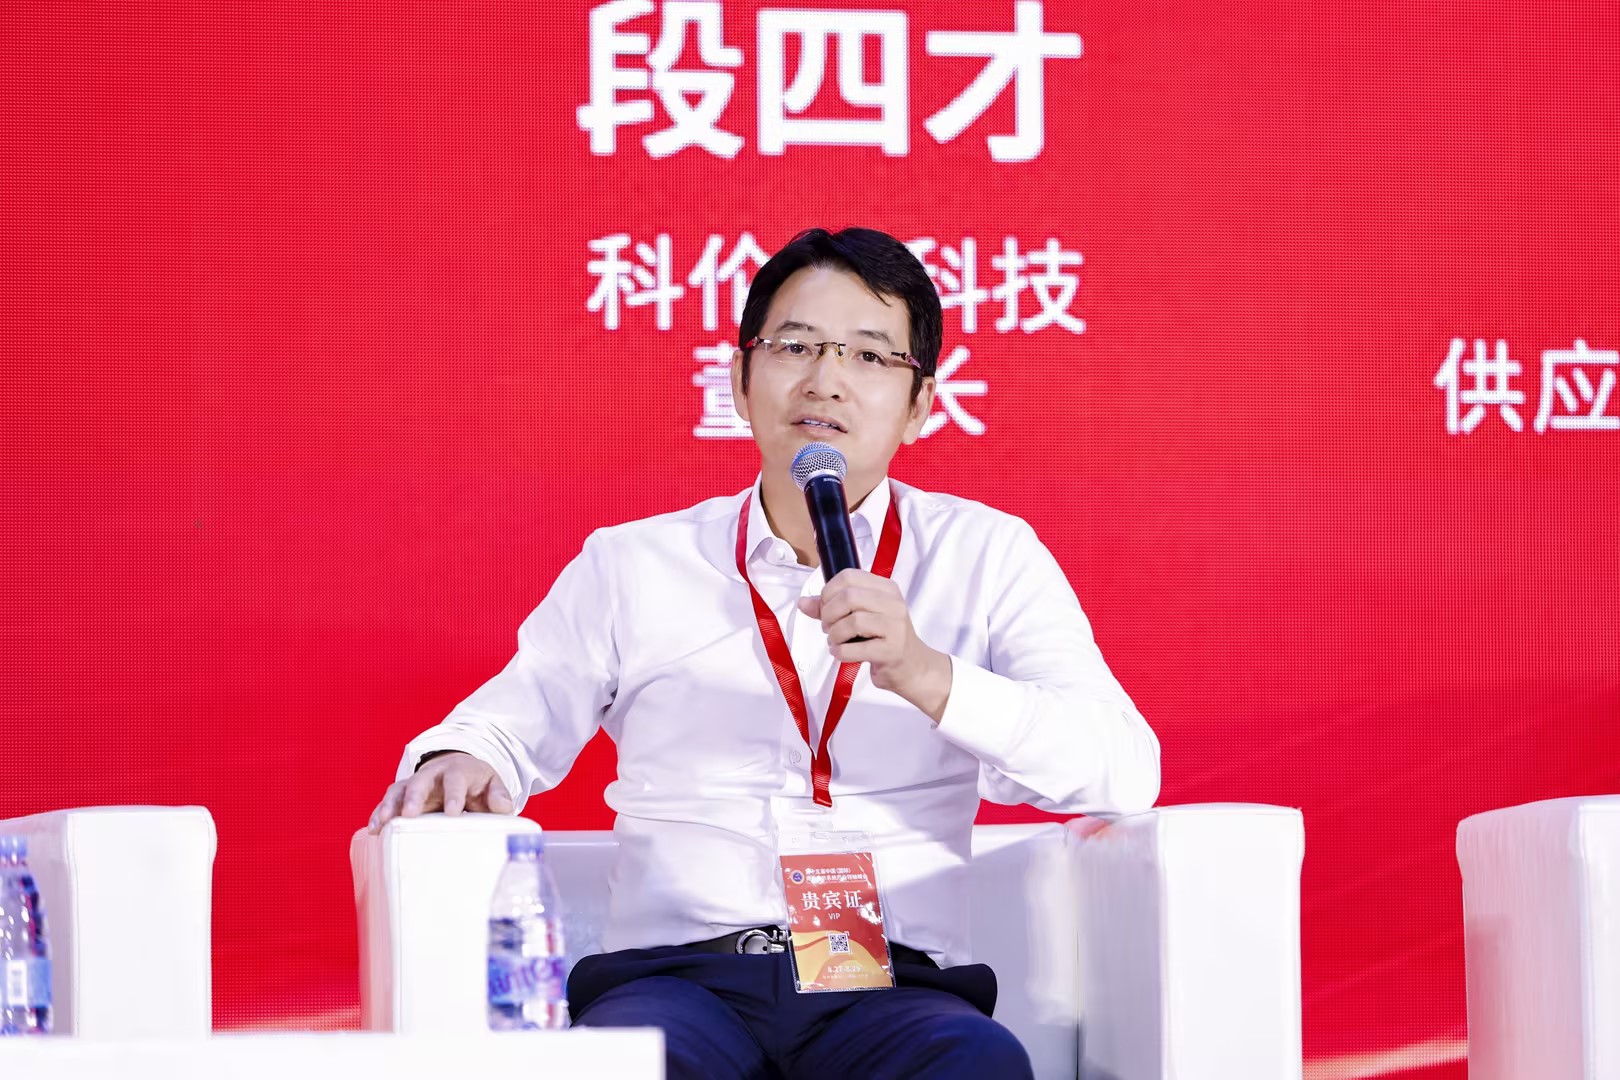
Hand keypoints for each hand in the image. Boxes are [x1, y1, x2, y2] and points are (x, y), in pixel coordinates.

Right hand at [367, 751, 513, 833]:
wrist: (458, 770)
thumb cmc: (476, 783)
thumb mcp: (492, 784)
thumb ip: (499, 795)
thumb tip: (503, 807)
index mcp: (457, 771)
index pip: (455, 780)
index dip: (454, 795)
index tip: (453, 813)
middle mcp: (431, 775)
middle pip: (420, 782)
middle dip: (414, 797)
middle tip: (409, 814)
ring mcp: (414, 784)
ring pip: (399, 791)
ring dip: (390, 805)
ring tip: (383, 822)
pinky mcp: (401, 796)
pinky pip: (387, 803)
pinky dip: (379, 814)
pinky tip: (374, 829)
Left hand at [797, 569, 952, 720]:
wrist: (912, 667)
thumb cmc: (883, 639)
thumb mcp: (860, 616)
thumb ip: (832, 608)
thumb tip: (803, 603)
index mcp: (886, 589)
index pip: (849, 576)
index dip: (829, 592)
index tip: (826, 608)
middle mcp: (893, 603)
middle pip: (849, 597)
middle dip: (829, 614)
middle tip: (828, 627)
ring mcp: (895, 627)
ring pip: (851, 621)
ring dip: (834, 635)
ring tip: (835, 641)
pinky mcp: (892, 650)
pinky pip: (854, 648)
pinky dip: (840, 652)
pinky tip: (841, 653)